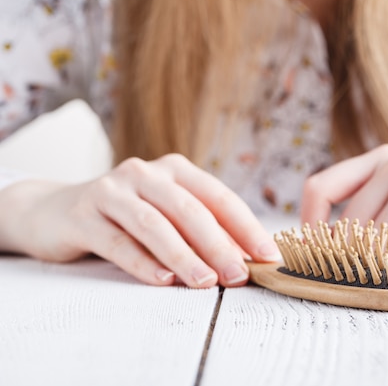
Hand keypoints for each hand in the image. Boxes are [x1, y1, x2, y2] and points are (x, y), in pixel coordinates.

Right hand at [0, 154, 279, 286]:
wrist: (54, 210)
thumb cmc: (125, 217)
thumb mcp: (166, 216)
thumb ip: (200, 231)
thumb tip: (245, 260)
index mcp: (175, 170)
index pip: (219, 197)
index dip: (246, 227)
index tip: (269, 256)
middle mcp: (145, 173)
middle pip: (190, 210)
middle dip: (219, 245)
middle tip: (239, 276)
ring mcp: (112, 190)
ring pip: (155, 225)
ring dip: (184, 256)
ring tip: (206, 283)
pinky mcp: (83, 214)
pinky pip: (118, 242)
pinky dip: (143, 263)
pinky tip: (163, 281)